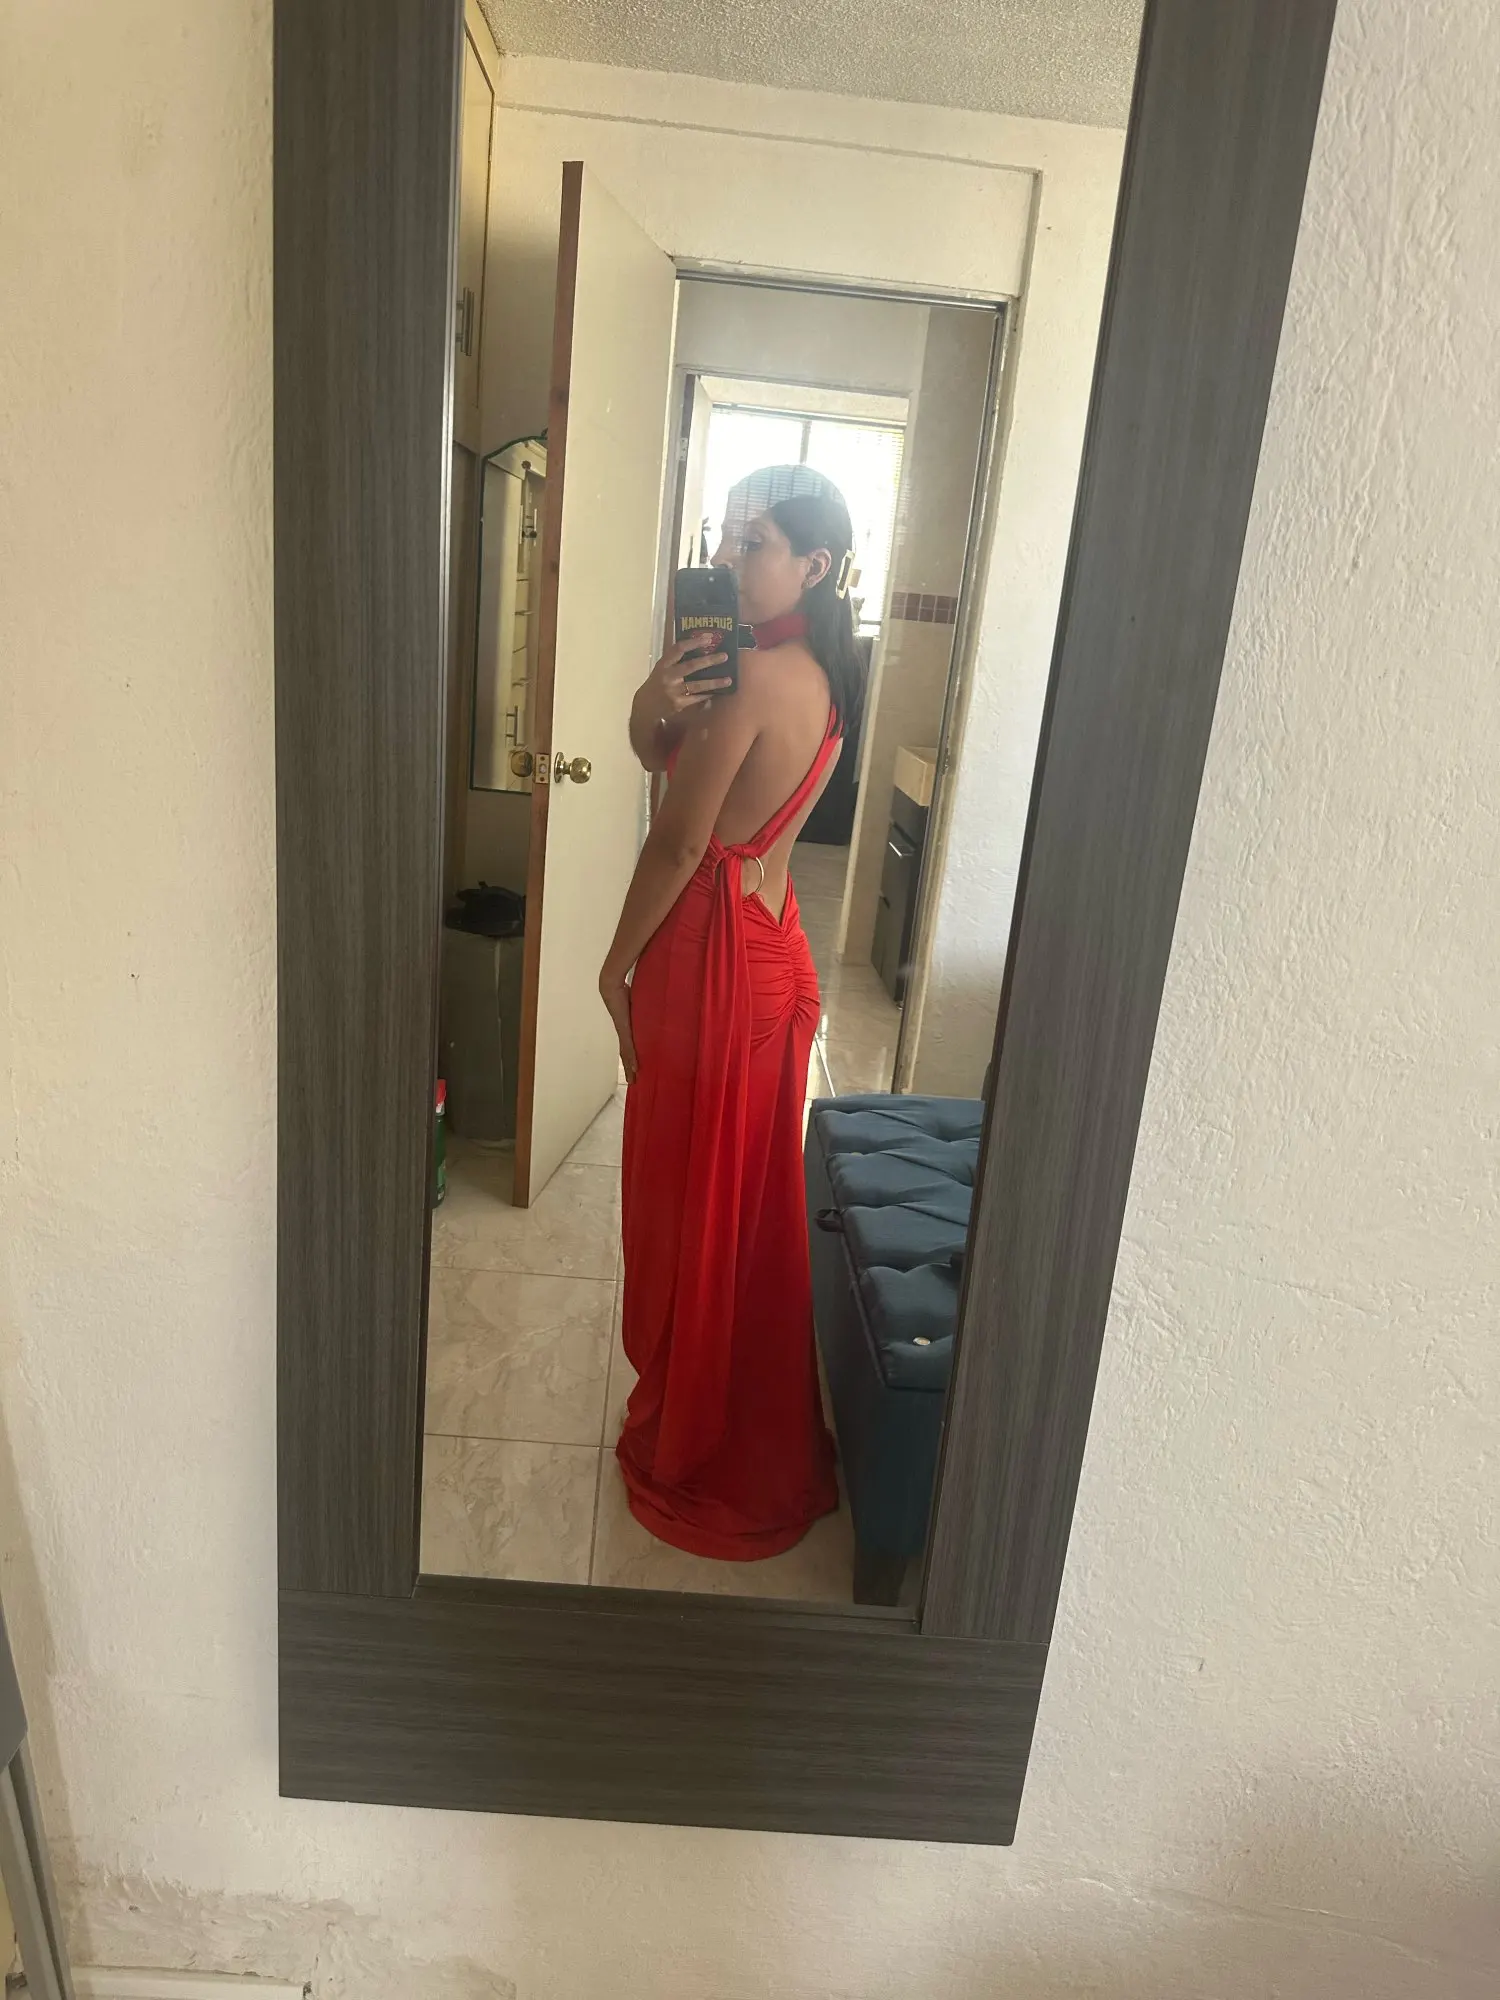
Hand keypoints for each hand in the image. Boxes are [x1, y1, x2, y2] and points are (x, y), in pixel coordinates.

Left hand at [599, 965, 637, 1083]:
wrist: (611, 986)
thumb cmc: (624, 989)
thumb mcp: (637, 1001)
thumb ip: (645, 1005)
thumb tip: (657, 1002)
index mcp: (626, 1025)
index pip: (628, 1044)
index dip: (631, 1056)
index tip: (635, 1068)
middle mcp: (623, 1031)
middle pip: (625, 1053)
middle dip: (629, 1066)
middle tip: (633, 1080)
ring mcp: (623, 1031)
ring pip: (626, 1054)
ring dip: (629, 1067)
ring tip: (633, 1079)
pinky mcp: (624, 1030)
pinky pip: (628, 1048)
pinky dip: (631, 1059)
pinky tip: (635, 1068)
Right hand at [649, 632, 731, 724]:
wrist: (645, 706)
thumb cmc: (657, 684)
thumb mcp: (662, 669)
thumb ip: (676, 661)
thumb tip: (701, 652)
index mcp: (663, 664)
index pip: (678, 649)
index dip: (693, 642)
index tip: (707, 638)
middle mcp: (668, 676)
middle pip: (691, 666)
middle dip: (709, 660)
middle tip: (724, 656)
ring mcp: (673, 691)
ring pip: (698, 685)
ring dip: (715, 682)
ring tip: (728, 679)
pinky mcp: (678, 704)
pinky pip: (696, 698)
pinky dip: (707, 695)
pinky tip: (717, 692)